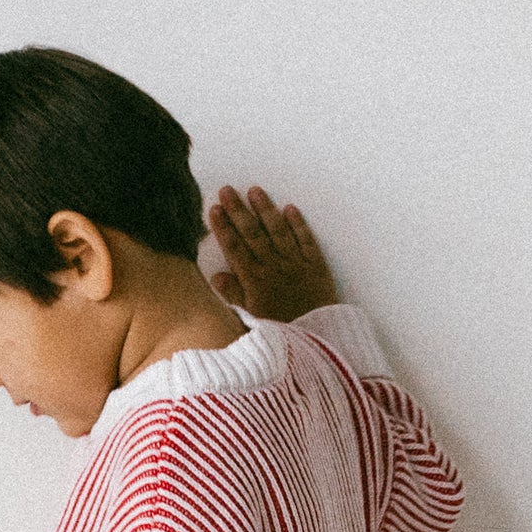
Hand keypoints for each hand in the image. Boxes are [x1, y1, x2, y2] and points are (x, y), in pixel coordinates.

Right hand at [206, 185, 340, 323]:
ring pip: (278, 231)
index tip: (214, 209)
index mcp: (255, 281)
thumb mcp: (252, 318)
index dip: (223, 227)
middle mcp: (273, 267)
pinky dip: (299, 224)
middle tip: (227, 190)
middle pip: (253, 234)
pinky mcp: (317, 266)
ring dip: (266, 210)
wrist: (317, 340)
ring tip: (255, 191)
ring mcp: (296, 264)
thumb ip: (234, 296)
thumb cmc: (281, 331)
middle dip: (239, 210)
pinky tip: (290, 208)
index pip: (235, 248)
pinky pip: (307, 241)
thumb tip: (216, 276)